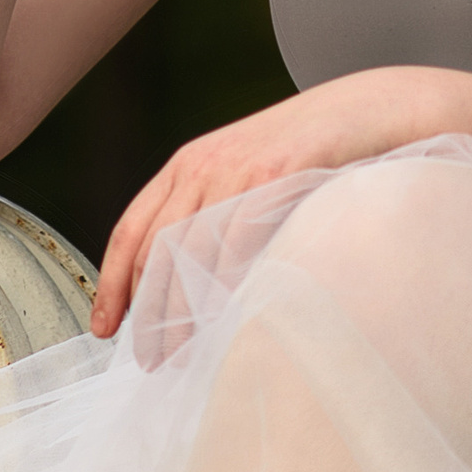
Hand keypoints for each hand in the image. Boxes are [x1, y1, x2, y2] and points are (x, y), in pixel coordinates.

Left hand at [91, 68, 452, 338]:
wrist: (368, 111)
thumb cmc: (307, 154)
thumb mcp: (245, 174)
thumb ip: (212, 213)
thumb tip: (182, 283)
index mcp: (187, 163)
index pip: (132, 229)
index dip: (113, 284)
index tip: (104, 329)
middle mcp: (204, 163)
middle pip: (155, 249)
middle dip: (148, 311)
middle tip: (150, 360)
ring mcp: (240, 165)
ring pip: (191, 250)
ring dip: (182, 310)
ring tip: (182, 355)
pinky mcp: (277, 172)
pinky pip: (239, 238)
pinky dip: (228, 282)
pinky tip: (227, 318)